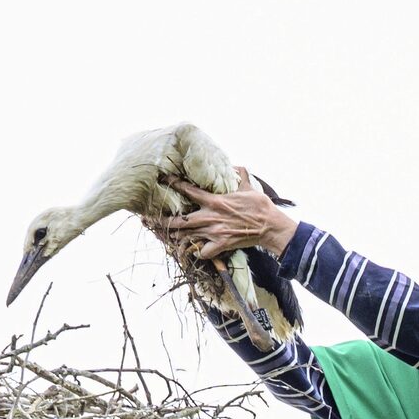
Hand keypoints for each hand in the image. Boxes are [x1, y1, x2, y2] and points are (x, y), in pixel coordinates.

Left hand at [165, 169, 298, 260]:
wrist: (269, 226)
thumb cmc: (260, 205)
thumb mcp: (249, 186)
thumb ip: (239, 174)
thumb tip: (235, 165)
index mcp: (214, 200)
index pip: (188, 190)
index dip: (174, 184)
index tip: (163, 180)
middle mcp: (210, 217)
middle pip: (179, 220)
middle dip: (162, 220)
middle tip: (149, 220)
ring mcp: (213, 232)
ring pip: (186, 237)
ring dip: (175, 237)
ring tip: (165, 237)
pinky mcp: (220, 245)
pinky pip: (201, 252)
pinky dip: (197, 252)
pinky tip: (195, 251)